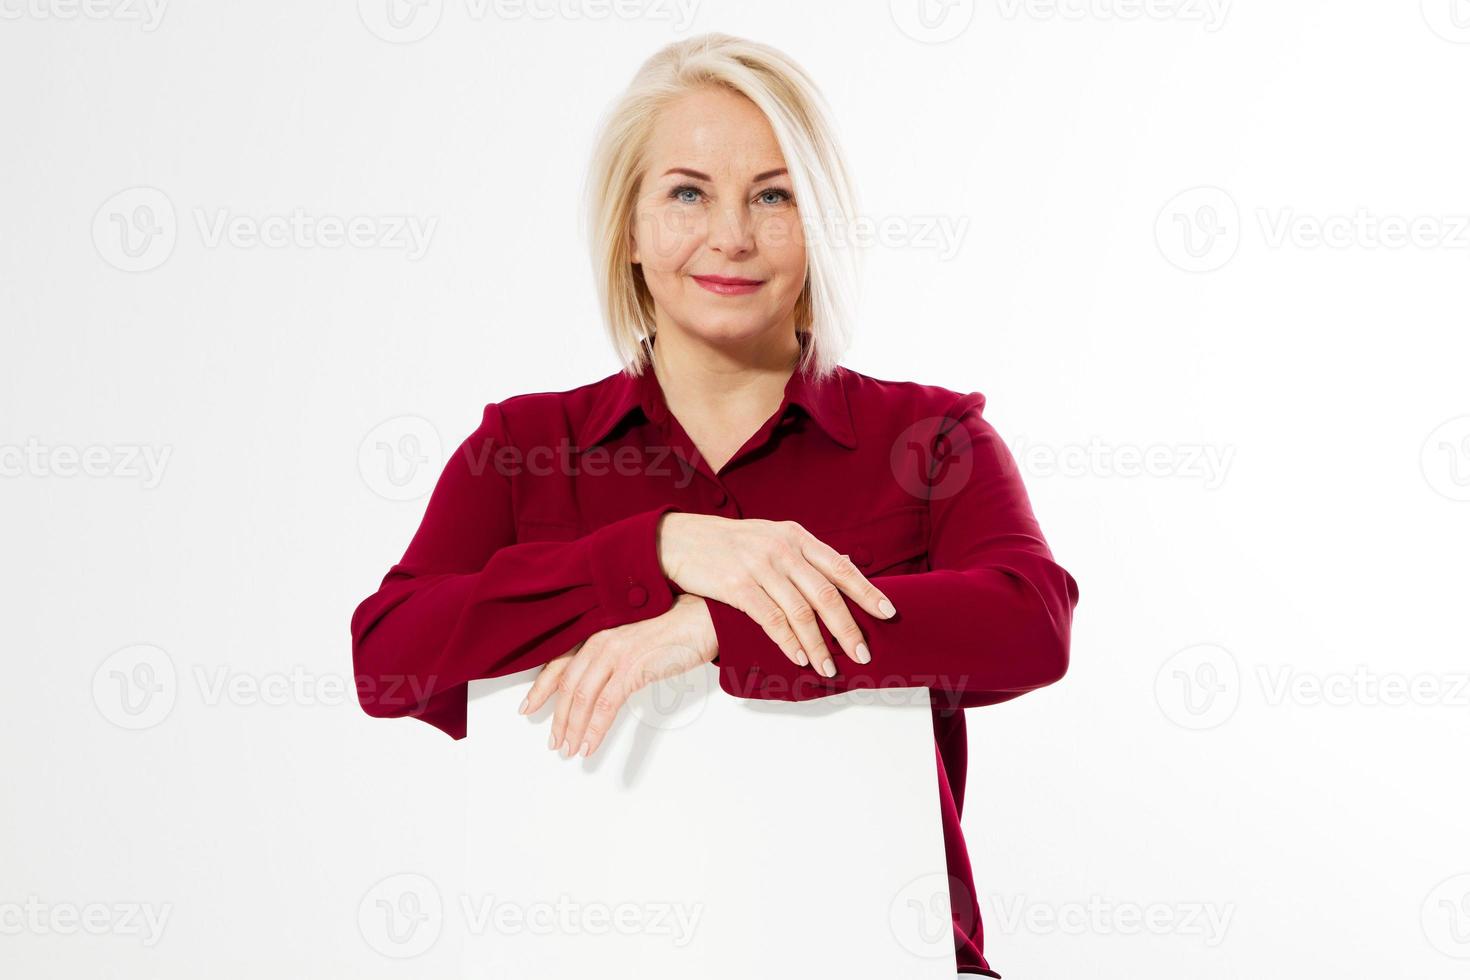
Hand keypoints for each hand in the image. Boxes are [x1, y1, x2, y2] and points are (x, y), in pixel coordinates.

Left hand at [520, 593, 716, 759]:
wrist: (704, 616)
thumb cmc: (675, 627)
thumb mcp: (635, 637)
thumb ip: (614, 654)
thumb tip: (600, 684)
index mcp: (598, 630)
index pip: (559, 662)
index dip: (540, 688)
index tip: (527, 708)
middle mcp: (600, 639)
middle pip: (566, 684)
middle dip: (557, 718)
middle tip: (554, 741)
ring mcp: (616, 653)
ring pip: (582, 697)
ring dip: (573, 728)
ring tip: (570, 750)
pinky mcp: (634, 668)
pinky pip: (607, 705)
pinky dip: (595, 728)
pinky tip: (590, 744)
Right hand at [657, 513, 895, 677]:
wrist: (681, 539)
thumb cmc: (729, 543)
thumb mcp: (771, 537)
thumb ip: (805, 553)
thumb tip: (847, 564)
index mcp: (795, 536)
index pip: (840, 566)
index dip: (866, 591)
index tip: (888, 612)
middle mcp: (782, 549)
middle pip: (826, 593)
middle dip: (848, 628)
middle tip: (864, 654)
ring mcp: (760, 566)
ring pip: (800, 612)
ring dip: (818, 644)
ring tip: (830, 667)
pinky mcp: (737, 585)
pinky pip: (770, 619)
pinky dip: (788, 641)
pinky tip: (798, 658)